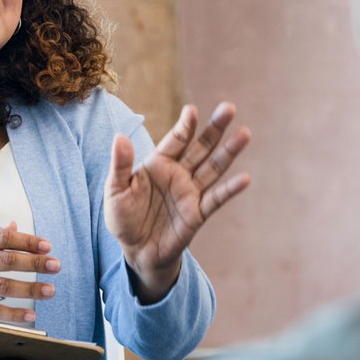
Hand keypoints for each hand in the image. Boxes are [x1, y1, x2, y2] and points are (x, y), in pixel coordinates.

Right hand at [0, 224, 59, 323]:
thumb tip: (16, 228)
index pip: (2, 237)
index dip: (27, 241)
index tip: (46, 246)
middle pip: (6, 261)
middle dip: (34, 263)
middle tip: (55, 265)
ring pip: (3, 287)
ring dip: (30, 289)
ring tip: (50, 289)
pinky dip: (14, 314)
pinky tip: (31, 314)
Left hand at [105, 103, 251, 301]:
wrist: (136, 251)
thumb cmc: (122, 218)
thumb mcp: (114, 191)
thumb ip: (120, 166)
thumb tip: (120, 137)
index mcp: (158, 164)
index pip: (175, 139)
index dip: (184, 125)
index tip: (192, 110)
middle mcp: (178, 174)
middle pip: (200, 147)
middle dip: (214, 128)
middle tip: (229, 108)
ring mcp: (190, 192)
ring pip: (213, 167)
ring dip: (229, 151)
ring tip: (245, 133)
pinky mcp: (198, 213)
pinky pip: (216, 199)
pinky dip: (230, 189)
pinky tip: (245, 178)